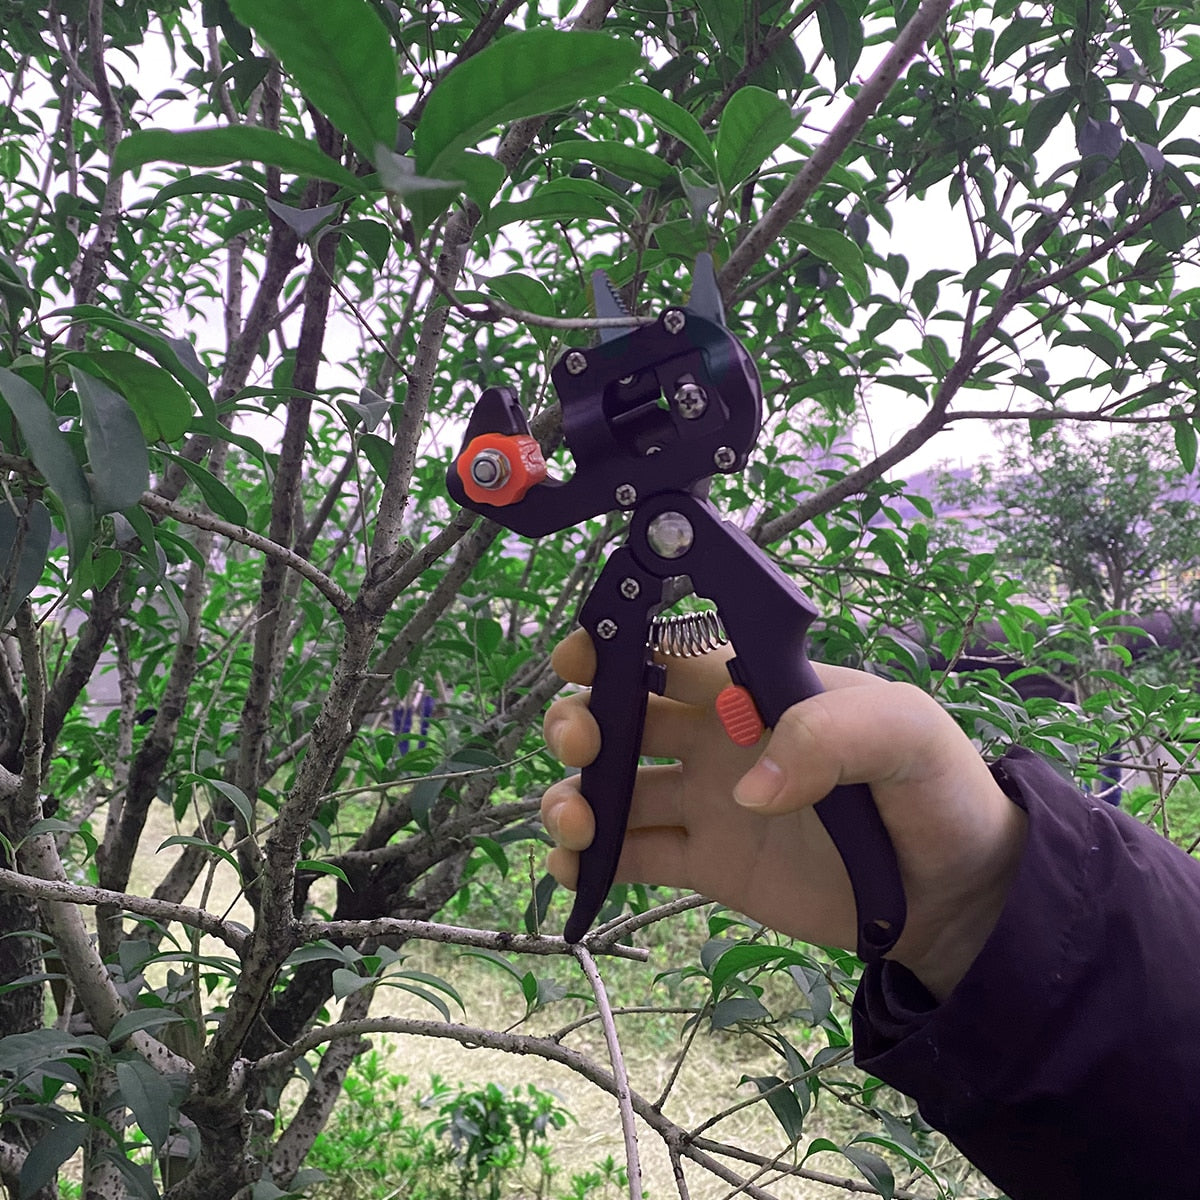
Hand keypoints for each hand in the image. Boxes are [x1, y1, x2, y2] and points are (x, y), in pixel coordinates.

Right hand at [540, 630, 1026, 999]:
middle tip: (581, 744)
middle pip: (622, 717)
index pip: (668, 653)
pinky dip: (593, 863)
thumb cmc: (935, 789)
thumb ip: (830, 736)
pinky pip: (635, 857)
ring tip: (576, 825)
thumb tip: (748, 790)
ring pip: (614, 790)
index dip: (612, 646)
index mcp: (754, 691)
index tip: (575, 657)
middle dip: (580, 721)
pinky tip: (577, 872)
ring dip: (575, 798)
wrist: (953, 893)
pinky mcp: (708, 864)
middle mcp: (718, 739)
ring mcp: (708, 803)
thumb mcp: (904, 733)